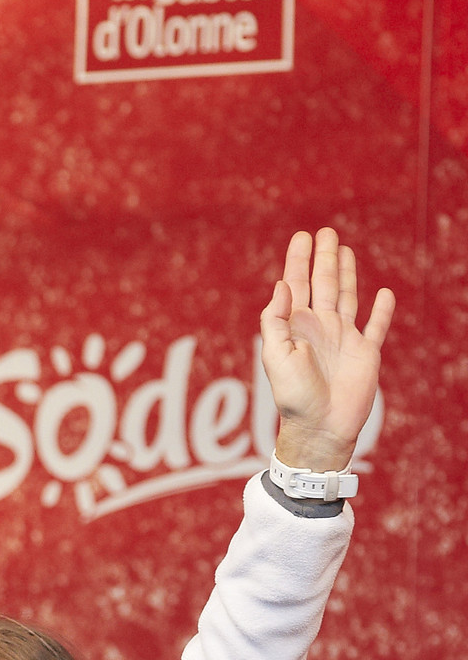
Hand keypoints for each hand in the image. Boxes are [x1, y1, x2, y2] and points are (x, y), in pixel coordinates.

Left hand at [262, 228, 393, 473]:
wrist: (320, 427)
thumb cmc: (294, 397)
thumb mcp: (275, 356)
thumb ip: (275, 320)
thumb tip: (282, 285)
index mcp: (297, 326)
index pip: (297, 285)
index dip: (299, 260)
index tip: (303, 236)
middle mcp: (320, 327)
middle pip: (323, 283)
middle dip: (324, 258)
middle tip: (326, 232)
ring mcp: (344, 339)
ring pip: (347, 297)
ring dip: (347, 274)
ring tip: (345, 251)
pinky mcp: (365, 354)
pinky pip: (375, 327)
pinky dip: (381, 311)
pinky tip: (383, 293)